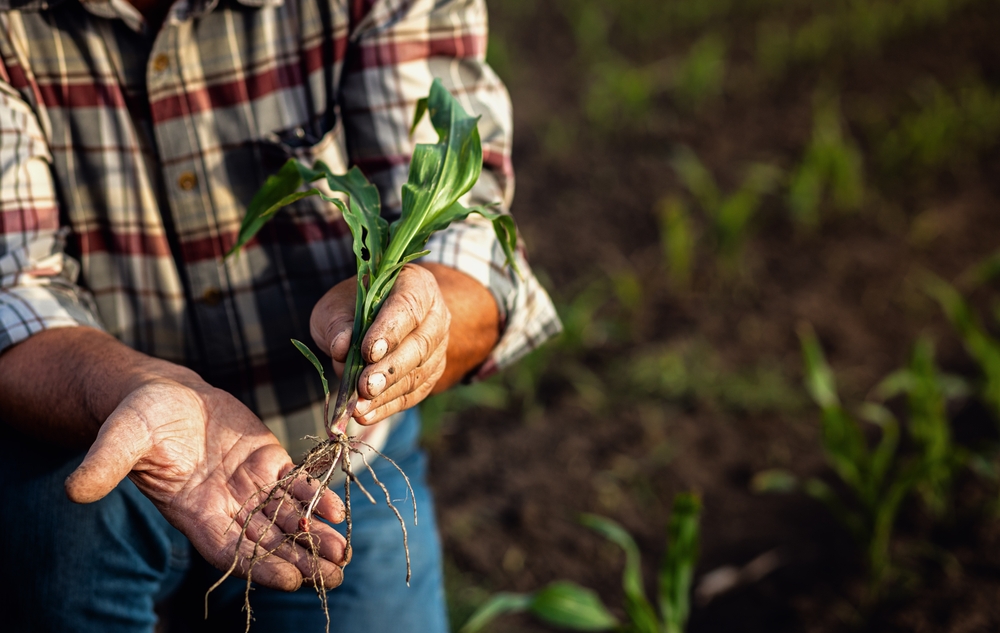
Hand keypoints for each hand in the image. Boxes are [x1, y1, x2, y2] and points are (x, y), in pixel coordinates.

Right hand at [64, 374, 348, 590]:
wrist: (162, 393)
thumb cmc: (137, 418)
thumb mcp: (120, 438)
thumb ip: (104, 465)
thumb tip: (74, 490)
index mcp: (192, 511)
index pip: (229, 550)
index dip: (260, 565)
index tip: (291, 581)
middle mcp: (224, 505)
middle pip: (266, 541)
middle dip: (300, 559)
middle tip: (335, 576)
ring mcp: (247, 484)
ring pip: (285, 517)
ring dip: (314, 535)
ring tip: (343, 552)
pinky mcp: (266, 459)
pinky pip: (294, 483)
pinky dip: (316, 495)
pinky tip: (338, 509)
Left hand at [311, 264, 450, 425]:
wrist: (374, 318)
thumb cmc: (354, 306)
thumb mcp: (337, 305)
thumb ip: (338, 323)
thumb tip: (342, 348)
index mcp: (416, 284)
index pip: (408, 306)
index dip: (389, 330)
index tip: (368, 351)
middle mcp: (435, 315)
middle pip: (419, 344)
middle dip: (390, 368)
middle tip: (366, 386)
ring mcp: (438, 346)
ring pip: (419, 372)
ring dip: (388, 393)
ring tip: (359, 407)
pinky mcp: (432, 373)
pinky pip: (414, 393)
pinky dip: (388, 406)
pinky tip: (365, 415)